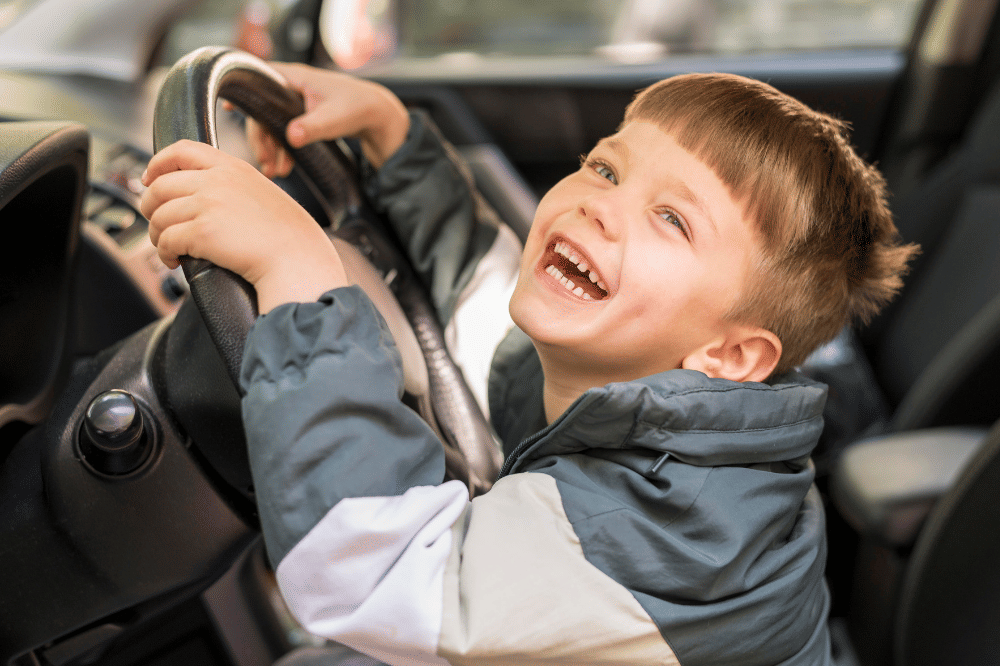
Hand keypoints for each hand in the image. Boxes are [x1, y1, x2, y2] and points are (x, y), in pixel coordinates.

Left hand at [140, 140, 347, 313]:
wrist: (298, 259)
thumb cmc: (287, 235)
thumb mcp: (261, 193)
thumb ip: (231, 186)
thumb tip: (198, 196)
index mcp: (232, 168)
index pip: (181, 150)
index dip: (157, 164)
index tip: (149, 179)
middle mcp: (217, 181)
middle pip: (160, 186)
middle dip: (150, 206)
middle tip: (157, 223)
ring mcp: (208, 205)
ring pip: (159, 215)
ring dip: (157, 235)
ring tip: (168, 248)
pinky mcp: (202, 232)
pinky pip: (166, 240)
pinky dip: (165, 253)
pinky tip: (175, 260)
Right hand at [242, 62, 409, 177]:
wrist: (375, 113)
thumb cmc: (356, 107)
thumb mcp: (334, 118)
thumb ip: (313, 127)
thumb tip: (292, 137)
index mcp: (292, 77)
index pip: (256, 80)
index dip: (240, 94)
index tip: (226, 107)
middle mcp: (287, 87)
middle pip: (261, 111)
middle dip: (262, 140)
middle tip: (267, 164)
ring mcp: (291, 102)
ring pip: (270, 125)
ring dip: (271, 149)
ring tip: (276, 172)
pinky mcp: (298, 117)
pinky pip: (281, 132)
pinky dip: (281, 150)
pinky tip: (284, 168)